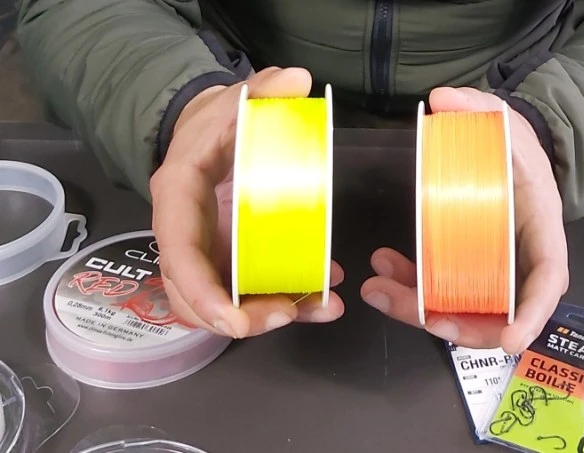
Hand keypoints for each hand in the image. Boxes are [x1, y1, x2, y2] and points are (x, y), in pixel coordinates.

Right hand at [150, 67, 344, 338]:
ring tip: (317, 308)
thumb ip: (262, 88)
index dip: (202, 294)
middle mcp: (186, 233)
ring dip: (267, 316)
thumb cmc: (219, 120)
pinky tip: (322, 296)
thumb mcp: (237, 97)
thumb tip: (296, 79)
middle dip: (241, 318)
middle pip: (198, 294)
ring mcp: (208, 250)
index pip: (178, 254)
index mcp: (178, 196)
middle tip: (290, 314)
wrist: (214, 132)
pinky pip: (249, 292)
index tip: (234, 322)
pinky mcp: (230, 259)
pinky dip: (285, 300)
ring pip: (224, 303)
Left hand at [360, 87, 568, 354]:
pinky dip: (412, 289)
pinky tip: (384, 268)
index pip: (545, 283)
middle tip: (409, 308)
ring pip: (461, 310)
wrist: (510, 157)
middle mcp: (519, 264)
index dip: (530, 315)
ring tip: (379, 287)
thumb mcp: (505, 119)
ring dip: (418, 309)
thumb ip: (478, 105)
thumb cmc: (517, 147)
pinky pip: (442, 293)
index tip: (510, 339)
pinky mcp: (466, 271)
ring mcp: (492, 273)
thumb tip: (441, 99)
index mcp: (541, 233)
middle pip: (495, 313)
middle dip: (452, 322)